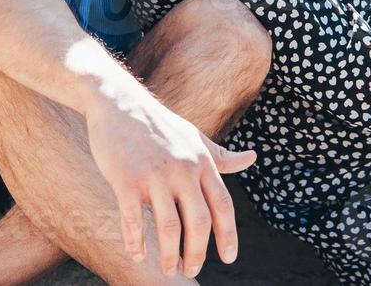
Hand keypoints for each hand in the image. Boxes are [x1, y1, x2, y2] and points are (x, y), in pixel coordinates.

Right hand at [84, 82, 256, 277]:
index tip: (228, 258)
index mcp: (201, 161)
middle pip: (198, 222)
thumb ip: (221, 155)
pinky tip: (137, 254)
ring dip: (169, 255)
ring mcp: (154, 175)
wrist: (118, 102)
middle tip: (191, 271)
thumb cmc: (159, 124)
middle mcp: (182, 169)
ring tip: (169, 269)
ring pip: (168, 227)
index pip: (223, 205)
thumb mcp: (194, 137)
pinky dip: (136, 241)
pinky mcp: (126, 179)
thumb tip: (252, 158)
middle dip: (197, 253)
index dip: (228, 235)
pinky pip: (133, 220)